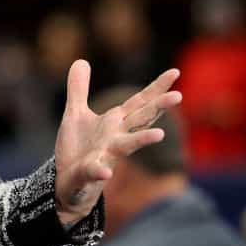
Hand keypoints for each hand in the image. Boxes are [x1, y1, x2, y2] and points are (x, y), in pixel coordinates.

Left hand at [53, 60, 181, 225]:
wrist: (67, 184)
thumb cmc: (78, 150)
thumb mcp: (75, 114)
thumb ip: (79, 89)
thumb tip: (81, 60)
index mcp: (114, 123)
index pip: (139, 103)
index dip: (156, 88)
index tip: (175, 72)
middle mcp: (115, 139)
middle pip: (139, 120)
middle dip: (157, 108)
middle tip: (178, 96)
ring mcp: (104, 156)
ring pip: (126, 147)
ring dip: (141, 140)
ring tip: (159, 136)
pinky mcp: (88, 174)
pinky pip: (95, 171)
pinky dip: (99, 170)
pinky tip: (104, 171)